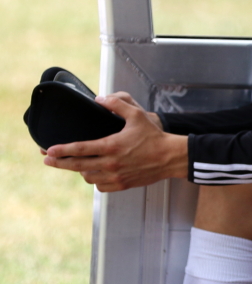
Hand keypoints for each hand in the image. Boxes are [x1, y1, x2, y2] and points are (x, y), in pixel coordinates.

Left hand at [43, 92, 187, 190]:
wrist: (170, 157)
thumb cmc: (154, 136)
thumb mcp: (137, 115)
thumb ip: (117, 105)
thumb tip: (100, 98)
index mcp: (112, 146)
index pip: (81, 149)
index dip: (63, 150)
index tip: (50, 150)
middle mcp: (111, 164)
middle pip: (78, 165)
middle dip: (60, 163)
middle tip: (48, 160)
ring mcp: (116, 176)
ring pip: (88, 177)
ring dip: (79, 171)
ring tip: (75, 165)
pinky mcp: (122, 185)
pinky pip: (100, 187)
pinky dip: (95, 180)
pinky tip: (95, 174)